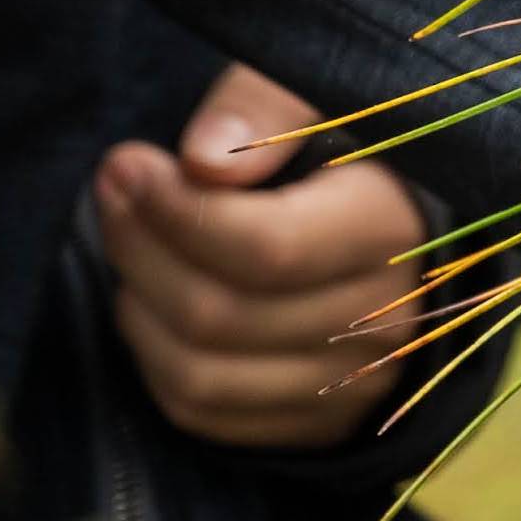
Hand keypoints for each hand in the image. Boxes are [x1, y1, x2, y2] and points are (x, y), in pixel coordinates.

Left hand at [101, 65, 431, 449]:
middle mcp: (383, 324)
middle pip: (217, 314)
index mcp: (393, 232)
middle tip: (114, 188)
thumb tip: (201, 161)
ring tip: (134, 243)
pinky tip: (157, 298)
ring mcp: (352, 386)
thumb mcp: (314, 95)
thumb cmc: (349, 144)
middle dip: (141, 248)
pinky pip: (200, 413)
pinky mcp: (316, 425)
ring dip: (139, 306)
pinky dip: (155, 358)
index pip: (268, 249)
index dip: (178, 212)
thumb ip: (264, 107)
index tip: (130, 162)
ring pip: (197, 374)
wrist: (407, 216)